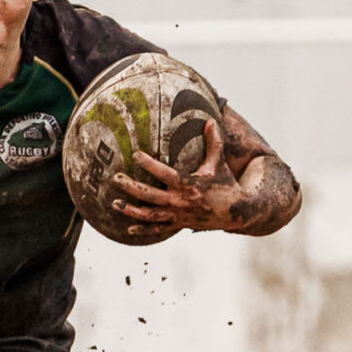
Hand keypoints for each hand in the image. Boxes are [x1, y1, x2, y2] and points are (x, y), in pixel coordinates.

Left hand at [109, 126, 262, 233]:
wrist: (236, 212)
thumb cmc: (226, 184)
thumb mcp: (219, 163)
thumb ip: (214, 142)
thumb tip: (210, 121)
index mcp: (189, 184)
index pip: (165, 174)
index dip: (149, 164)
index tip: (135, 154)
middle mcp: (181, 201)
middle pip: (151, 195)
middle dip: (131, 187)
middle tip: (115, 178)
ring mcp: (179, 215)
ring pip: (151, 215)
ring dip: (131, 210)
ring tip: (115, 203)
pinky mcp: (179, 224)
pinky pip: (158, 229)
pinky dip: (143, 230)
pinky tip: (128, 228)